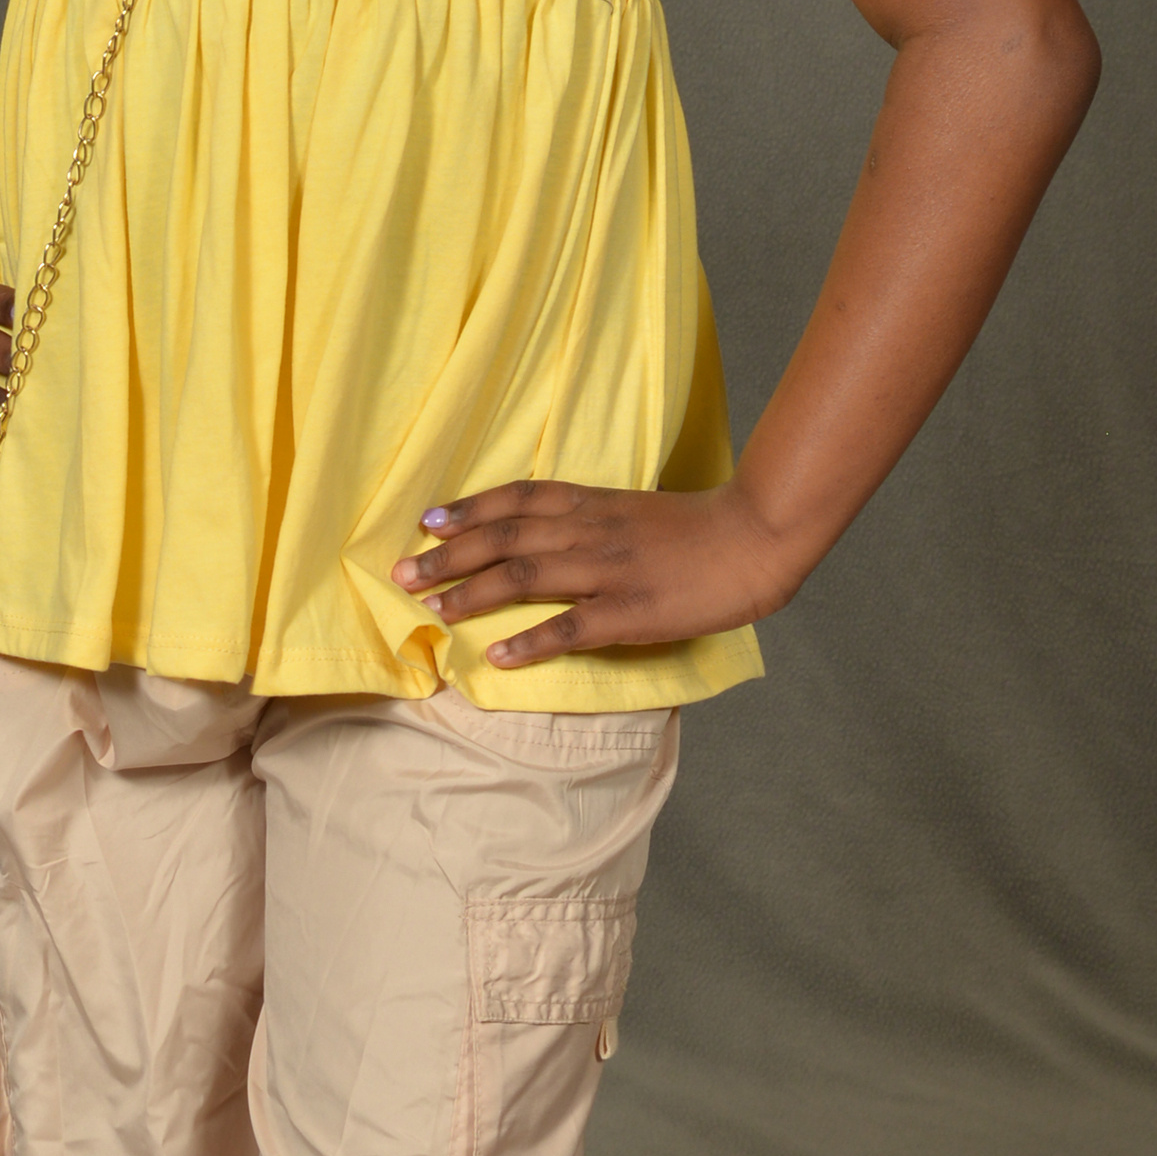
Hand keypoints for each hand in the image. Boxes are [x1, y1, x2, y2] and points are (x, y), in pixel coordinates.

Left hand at [390, 478, 805, 668]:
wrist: (752, 538)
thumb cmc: (697, 529)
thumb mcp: (633, 509)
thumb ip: (590, 517)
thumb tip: (544, 531)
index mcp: (592, 503)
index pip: (517, 499)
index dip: (468, 509)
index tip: (427, 521)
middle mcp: (590, 531)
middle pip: (506, 537)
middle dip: (450, 554)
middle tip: (404, 572)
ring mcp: (608, 571)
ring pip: (525, 576)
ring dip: (473, 593)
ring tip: (433, 609)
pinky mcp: (630, 612)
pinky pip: (570, 627)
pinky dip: (530, 641)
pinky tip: (498, 656)